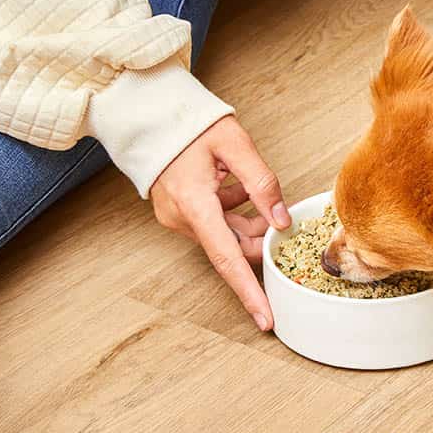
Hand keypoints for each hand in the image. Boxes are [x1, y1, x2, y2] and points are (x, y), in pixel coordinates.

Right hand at [150, 115, 290, 330]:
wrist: (150, 114)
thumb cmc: (190, 124)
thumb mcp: (234, 144)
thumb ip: (261, 183)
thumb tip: (282, 220)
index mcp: (194, 205)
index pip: (228, 259)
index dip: (249, 291)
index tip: (266, 319)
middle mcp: (182, 218)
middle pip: (232, 247)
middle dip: (259, 238)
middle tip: (278, 213)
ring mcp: (177, 217)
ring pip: (225, 235)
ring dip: (247, 221)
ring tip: (248, 186)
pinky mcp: (178, 212)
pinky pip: (214, 224)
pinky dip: (232, 212)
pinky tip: (235, 187)